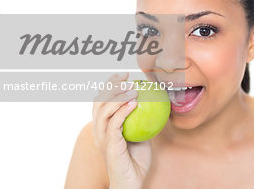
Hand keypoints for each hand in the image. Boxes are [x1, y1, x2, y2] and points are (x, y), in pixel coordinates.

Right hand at [92, 72, 151, 188]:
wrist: (132, 181)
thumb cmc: (136, 159)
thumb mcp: (141, 134)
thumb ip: (142, 119)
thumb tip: (154, 100)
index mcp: (103, 126)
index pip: (100, 100)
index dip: (109, 85)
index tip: (124, 75)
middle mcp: (98, 130)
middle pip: (98, 102)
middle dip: (111, 86)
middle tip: (126, 77)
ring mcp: (102, 138)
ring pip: (103, 110)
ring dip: (118, 96)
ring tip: (133, 89)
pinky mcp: (109, 145)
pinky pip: (114, 124)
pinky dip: (123, 111)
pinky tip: (134, 103)